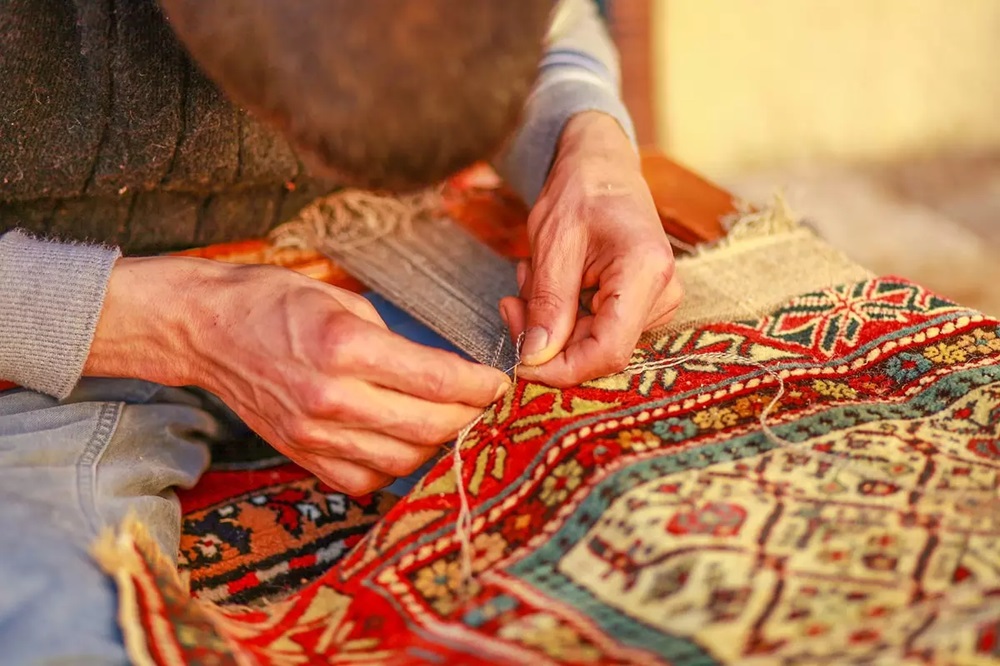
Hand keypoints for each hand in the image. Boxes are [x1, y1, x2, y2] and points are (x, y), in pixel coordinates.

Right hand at [87, 258, 509, 494]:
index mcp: (344, 347)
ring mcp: (313, 434)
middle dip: (469, 417)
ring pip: (402, 461)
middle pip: (427, 427)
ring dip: (438, 445)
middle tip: (485, 405)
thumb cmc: (275, 301)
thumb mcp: (344, 300)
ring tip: (452, 423)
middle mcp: (330, 397)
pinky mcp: (301, 455)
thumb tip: (441, 371)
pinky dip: (395, 467)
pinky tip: (404, 443)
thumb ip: (394, 342)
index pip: (434, 378)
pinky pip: (364, 479)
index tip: (500, 382)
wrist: (206, 329)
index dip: (479, 385)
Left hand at [499, 111, 682, 386]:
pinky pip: (597, 330)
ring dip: (551, 321)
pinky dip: (564, 315)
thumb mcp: (552, 242)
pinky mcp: (644, 305)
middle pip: (598, 350)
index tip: (518, 359)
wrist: (602, 167)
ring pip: (592, 343)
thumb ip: (547, 303)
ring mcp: (658, 301)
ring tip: (534, 276)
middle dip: (546, 337)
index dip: (560, 368)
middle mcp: (663, 292)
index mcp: (646, 271)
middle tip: (512, 300)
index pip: (607, 351)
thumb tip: (534, 357)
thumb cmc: (580, 191)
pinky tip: (553, 282)